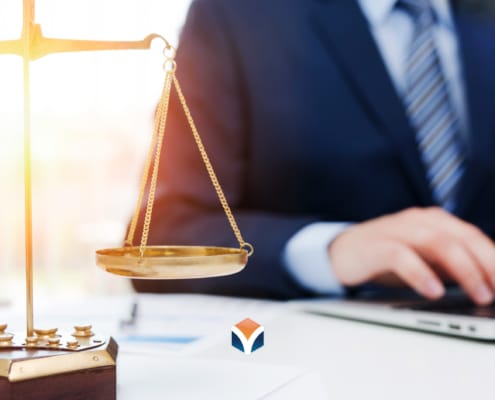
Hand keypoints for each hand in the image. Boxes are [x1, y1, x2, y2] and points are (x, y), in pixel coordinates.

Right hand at [329, 207, 494, 304]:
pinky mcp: (376, 245)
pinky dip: (421, 273)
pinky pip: (401, 255)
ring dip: (465, 269)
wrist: (340, 252)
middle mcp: (418, 220)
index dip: (494, 259)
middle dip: (488, 265)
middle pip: (462, 237)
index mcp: (434, 221)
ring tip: (479, 295)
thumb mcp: (424, 261)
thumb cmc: (386, 257)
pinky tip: (434, 291)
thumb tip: (485, 286)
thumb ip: (450, 267)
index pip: (473, 237)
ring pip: (438, 242)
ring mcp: (396, 230)